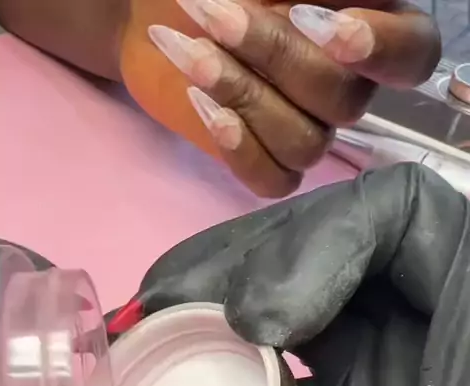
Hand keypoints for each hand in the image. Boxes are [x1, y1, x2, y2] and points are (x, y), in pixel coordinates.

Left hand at [148, 0, 440, 195]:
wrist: (161, 14)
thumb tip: (325, 7)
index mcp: (367, 26)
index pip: (412, 53)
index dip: (383, 49)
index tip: (333, 32)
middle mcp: (347, 84)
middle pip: (346, 101)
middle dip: (276, 55)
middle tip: (213, 13)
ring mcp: (309, 128)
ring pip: (308, 144)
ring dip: (244, 95)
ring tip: (188, 51)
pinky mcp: (269, 160)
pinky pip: (275, 181)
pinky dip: (239, 148)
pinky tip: (202, 105)